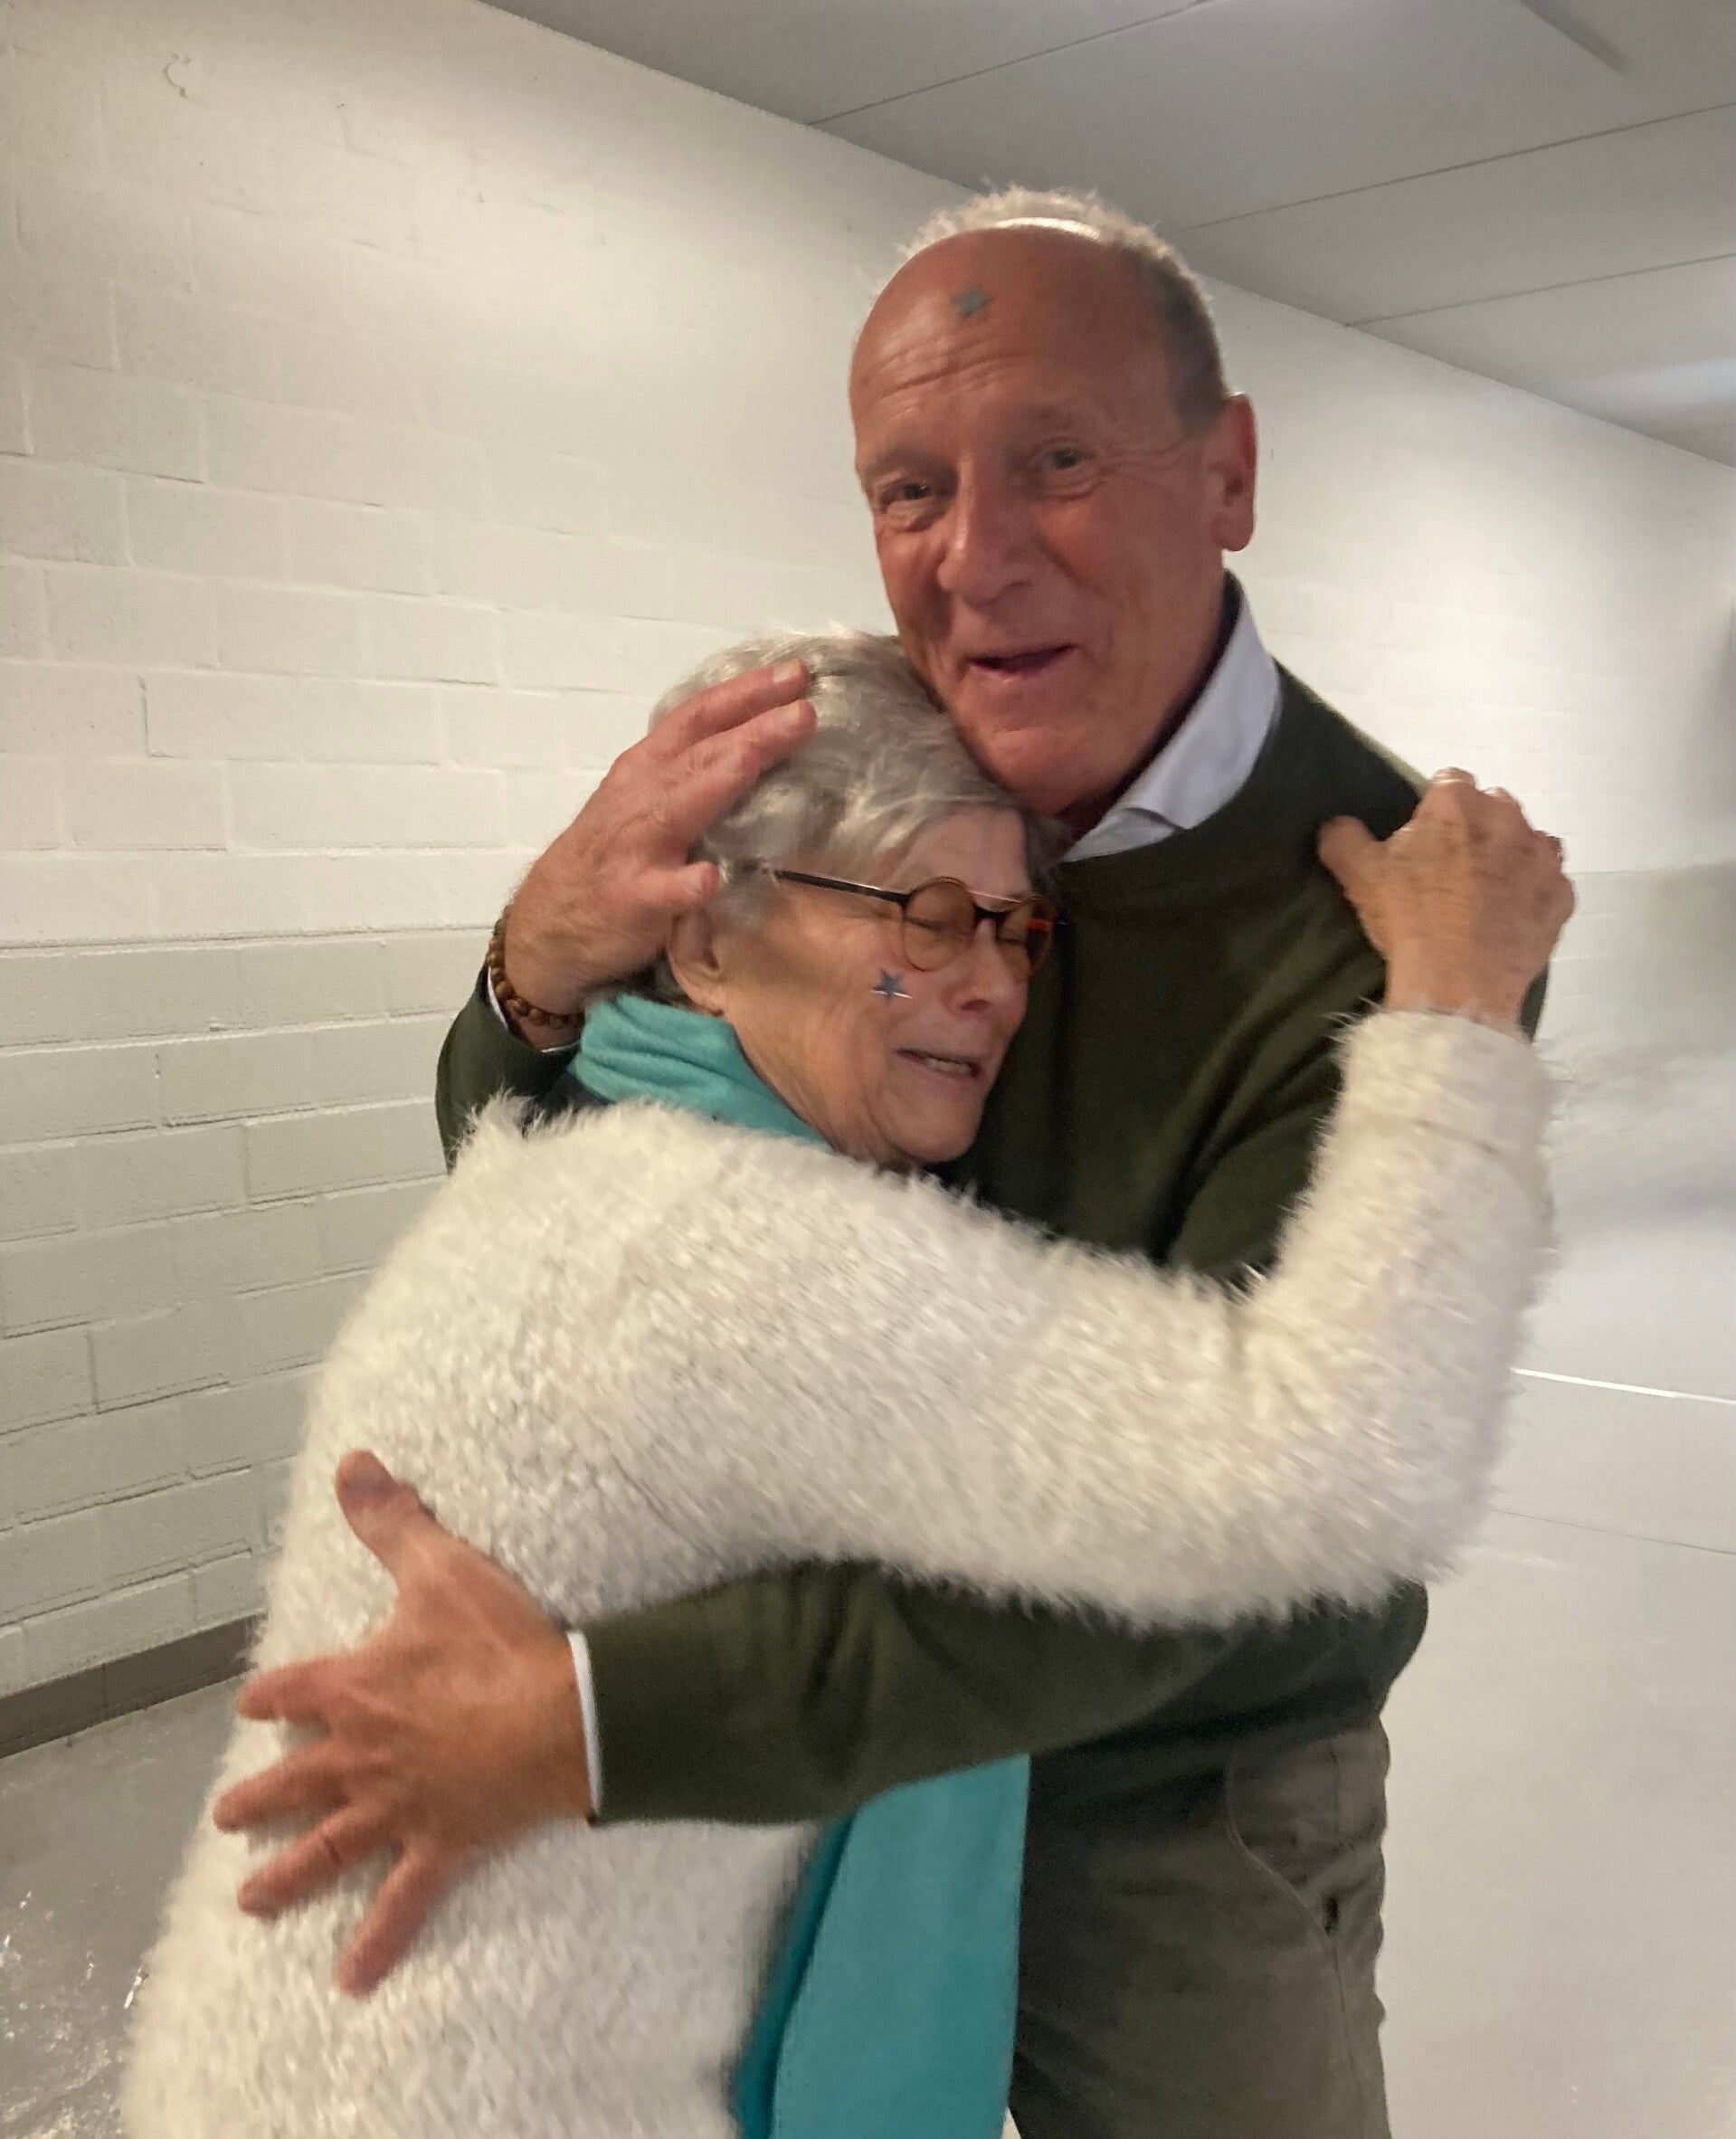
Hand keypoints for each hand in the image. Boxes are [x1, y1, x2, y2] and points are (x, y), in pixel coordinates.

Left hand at [212, 1451, 589, 1996]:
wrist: (564, 1714)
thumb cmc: (500, 1641)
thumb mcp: (442, 1568)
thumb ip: (391, 1521)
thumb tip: (351, 1462)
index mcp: (354, 1688)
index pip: (292, 1691)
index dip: (271, 1697)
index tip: (252, 1705)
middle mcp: (359, 1755)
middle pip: (293, 1781)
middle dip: (258, 1800)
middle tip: (229, 1817)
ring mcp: (395, 1806)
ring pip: (326, 1848)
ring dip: (286, 1875)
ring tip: (250, 1901)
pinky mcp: (438, 1844)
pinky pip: (401, 1904)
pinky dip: (375, 1943)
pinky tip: (350, 1980)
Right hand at [502, 661, 815, 1018]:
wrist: (551, 918)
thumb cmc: (612, 850)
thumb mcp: (645, 795)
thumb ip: (695, 767)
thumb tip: (767, 740)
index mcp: (649, 765)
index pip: (700, 717)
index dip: (746, 691)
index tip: (795, 672)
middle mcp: (642, 795)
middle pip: (700, 753)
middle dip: (752, 729)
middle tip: (804, 710)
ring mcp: (636, 847)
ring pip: (677, 808)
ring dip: (716, 782)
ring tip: (753, 760)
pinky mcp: (633, 899)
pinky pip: (662, 892)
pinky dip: (685, 884)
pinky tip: (710, 879)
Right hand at [1319, 770, 1573, 1027]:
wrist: (1459, 984)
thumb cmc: (1409, 920)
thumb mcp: (1359, 875)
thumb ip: (1345, 837)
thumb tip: (1338, 824)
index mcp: (1457, 803)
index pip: (1449, 781)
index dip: (1435, 809)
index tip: (1424, 838)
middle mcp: (1508, 818)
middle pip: (1493, 807)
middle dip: (1476, 828)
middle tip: (1453, 867)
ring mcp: (1542, 856)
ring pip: (1529, 841)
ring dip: (1511, 856)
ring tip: (1487, 891)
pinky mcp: (1562, 895)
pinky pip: (1550, 883)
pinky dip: (1535, 893)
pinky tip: (1513, 916)